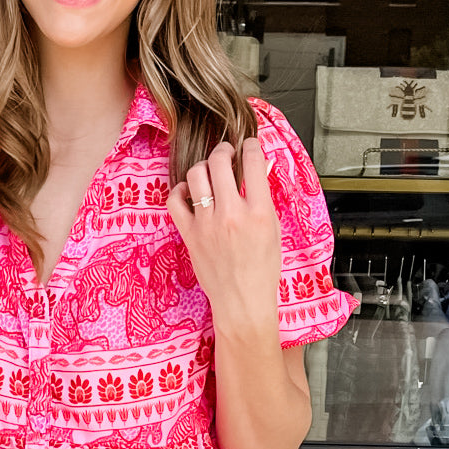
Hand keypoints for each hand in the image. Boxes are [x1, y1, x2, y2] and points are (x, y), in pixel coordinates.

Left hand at [166, 137, 280, 335]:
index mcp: (259, 213)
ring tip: (210, 170)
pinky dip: (181, 189)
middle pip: (220, 162)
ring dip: (204, 166)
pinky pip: (175, 200)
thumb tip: (259, 171)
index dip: (251, 146)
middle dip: (224, 150)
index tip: (249, 145)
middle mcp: (231, 215)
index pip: (254, 162)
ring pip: (197, 175)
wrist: (242, 302)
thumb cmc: (261, 271)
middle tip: (227, 153)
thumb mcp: (274, 231)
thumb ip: (264, 199)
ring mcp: (207, 224)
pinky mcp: (189, 234)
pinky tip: (190, 191)